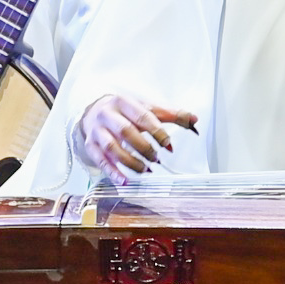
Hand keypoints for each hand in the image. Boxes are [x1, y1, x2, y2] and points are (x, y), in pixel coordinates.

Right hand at [77, 93, 193, 178]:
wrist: (92, 112)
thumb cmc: (124, 111)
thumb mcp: (145, 108)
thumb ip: (170, 114)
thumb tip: (194, 119)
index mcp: (123, 102)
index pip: (142, 117)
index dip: (157, 132)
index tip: (168, 144)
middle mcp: (107, 115)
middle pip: (125, 132)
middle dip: (144, 148)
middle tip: (157, 159)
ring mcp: (96, 131)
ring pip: (112, 148)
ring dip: (131, 162)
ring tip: (146, 170)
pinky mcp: (90, 146)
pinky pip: (100, 161)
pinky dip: (113, 173)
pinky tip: (125, 181)